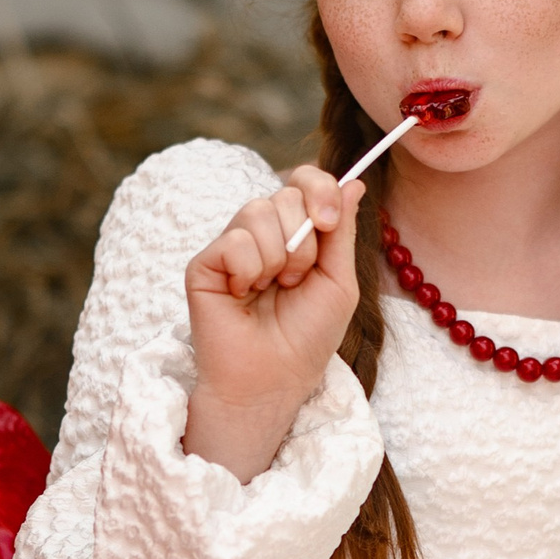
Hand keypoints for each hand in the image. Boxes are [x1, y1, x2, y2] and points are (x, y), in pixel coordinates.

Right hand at [182, 165, 364, 481]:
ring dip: (278, 258)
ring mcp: (232, 246)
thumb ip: (343, 231)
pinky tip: (244, 294)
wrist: (274, 378)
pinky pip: (234, 241)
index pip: (304, 180)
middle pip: (285, 193)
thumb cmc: (308, 336)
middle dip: (304, 239)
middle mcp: (263, 232)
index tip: (329, 220)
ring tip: (272, 290)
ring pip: (258, 210)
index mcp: (296, 231)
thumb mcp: (339, 280)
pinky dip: (249, 270)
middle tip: (297, 280)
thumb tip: (355, 181)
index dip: (319, 188)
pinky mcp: (204, 263)